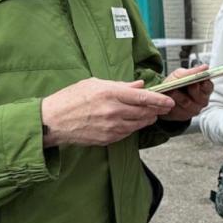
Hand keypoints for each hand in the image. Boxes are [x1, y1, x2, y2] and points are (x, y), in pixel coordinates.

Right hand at [41, 78, 172, 146]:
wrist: (53, 121)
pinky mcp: (108, 138)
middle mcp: (113, 111)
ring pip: (138, 124)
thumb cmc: (70, 99)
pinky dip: (133, 127)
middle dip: (156, 110)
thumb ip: (120, 85)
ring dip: (146, 119)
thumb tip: (138, 85)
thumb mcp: (94, 84)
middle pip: (144, 112)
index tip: (169, 101)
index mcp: (110, 93)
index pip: (142, 97)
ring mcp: (111, 127)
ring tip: (150, 114)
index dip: (159, 100)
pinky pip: (127, 133)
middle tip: (163, 107)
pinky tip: (133, 122)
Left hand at [161, 66, 212, 121]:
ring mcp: (193, 110)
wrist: (164, 95)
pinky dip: (172, 104)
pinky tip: (168, 100)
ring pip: (188, 104)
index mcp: (204, 89)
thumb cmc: (176, 83)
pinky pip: (179, 111)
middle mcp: (201, 101)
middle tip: (187, 84)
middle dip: (192, 89)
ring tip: (172, 91)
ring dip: (179, 96)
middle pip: (200, 97)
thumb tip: (205, 67)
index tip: (199, 80)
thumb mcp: (182, 75)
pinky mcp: (183, 116)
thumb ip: (193, 72)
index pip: (209, 87)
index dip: (204, 84)